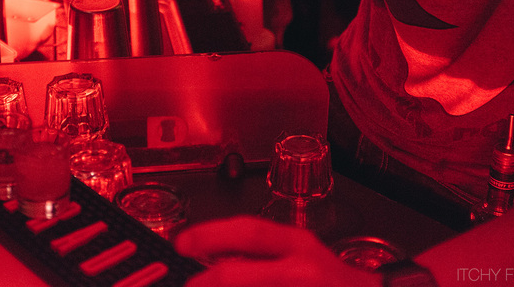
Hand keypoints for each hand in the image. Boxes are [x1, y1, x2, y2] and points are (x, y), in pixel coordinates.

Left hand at [175, 216, 376, 286]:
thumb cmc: (331, 282)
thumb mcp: (300, 255)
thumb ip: (261, 255)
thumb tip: (214, 258)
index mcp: (298, 244)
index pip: (248, 232)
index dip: (209, 234)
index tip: (181, 243)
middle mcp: (301, 270)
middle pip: (237, 273)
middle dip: (207, 281)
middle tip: (188, 285)